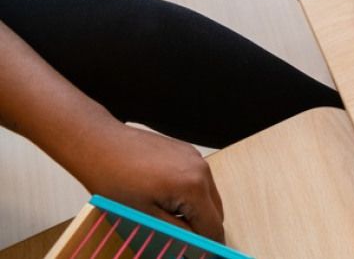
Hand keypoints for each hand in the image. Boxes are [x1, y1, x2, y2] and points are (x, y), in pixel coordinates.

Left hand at [78, 123, 224, 241]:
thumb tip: (194, 244)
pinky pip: (197, 179)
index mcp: (193, 186)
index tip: (202, 255)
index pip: (213, 226)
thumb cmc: (113, 178)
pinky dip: (188, 193)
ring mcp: (195, 157)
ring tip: (164, 215)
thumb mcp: (145, 216)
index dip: (208, 246)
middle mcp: (201, 169)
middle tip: (179, 240)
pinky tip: (161, 195)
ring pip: (207, 195)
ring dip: (194, 210)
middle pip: (215, 210)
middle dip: (201, 227)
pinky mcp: (186, 151)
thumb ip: (177, 232)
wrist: (100, 143)